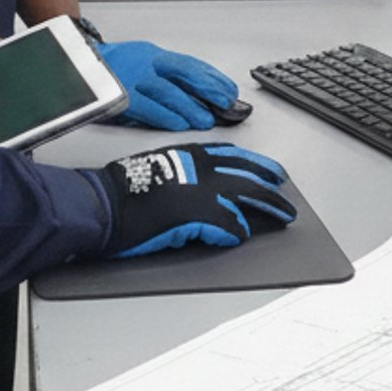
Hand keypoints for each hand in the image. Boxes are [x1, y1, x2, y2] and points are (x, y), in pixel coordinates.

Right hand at [93, 143, 295, 256]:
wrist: (105, 203)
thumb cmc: (123, 187)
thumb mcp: (160, 166)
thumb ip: (187, 171)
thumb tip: (207, 188)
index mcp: (190, 153)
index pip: (233, 155)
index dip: (254, 164)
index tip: (269, 170)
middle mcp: (201, 168)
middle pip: (248, 175)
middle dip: (270, 186)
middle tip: (285, 197)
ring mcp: (201, 191)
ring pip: (247, 197)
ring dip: (268, 207)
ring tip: (283, 216)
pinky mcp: (198, 216)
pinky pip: (228, 226)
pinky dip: (235, 233)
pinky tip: (239, 237)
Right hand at [94, 39, 238, 130]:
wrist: (76, 65)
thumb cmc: (112, 67)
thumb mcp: (143, 61)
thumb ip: (167, 76)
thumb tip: (197, 94)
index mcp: (154, 55)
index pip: (190, 64)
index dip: (212, 77)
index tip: (229, 90)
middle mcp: (146, 64)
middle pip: (184, 74)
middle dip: (208, 89)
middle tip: (225, 103)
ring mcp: (133, 79)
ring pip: (168, 92)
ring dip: (190, 107)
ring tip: (205, 120)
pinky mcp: (120, 97)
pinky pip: (147, 107)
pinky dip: (165, 116)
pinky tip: (179, 124)